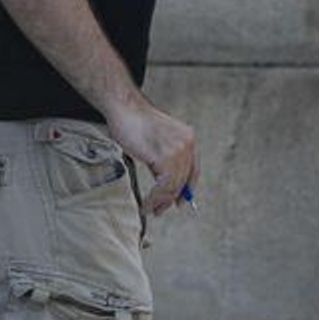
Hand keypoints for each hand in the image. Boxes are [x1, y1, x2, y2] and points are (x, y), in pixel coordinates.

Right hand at [105, 99, 198, 216]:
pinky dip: (155, 199)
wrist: (125, 109)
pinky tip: (147, 203)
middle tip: (159, 210)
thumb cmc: (136, 122)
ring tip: (151, 209)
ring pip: (174, 186)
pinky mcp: (165, 158)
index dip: (187, 189)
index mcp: (188, 138)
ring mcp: (178, 150)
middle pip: (183, 180)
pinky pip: (164, 186)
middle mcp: (187, 143)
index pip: (194, 170)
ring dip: (161, 201)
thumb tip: (166, 186)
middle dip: (171, 198)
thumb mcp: (158, 141)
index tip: (180, 202)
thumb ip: (165, 159)